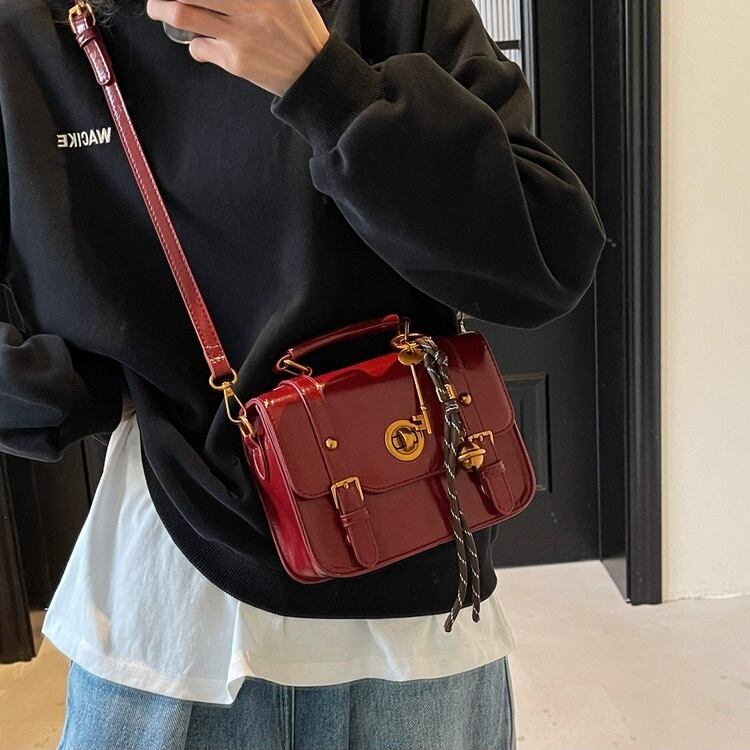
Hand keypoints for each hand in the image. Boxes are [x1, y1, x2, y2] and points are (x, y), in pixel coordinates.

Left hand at [145, 0, 330, 95]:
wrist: (313, 74)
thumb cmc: (301, 33)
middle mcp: (249, 8)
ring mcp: (239, 35)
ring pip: (185, 15)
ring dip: (164, 10)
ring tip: (157, 8)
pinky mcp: (235, 61)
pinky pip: (200, 48)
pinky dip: (195, 45)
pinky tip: (202, 44)